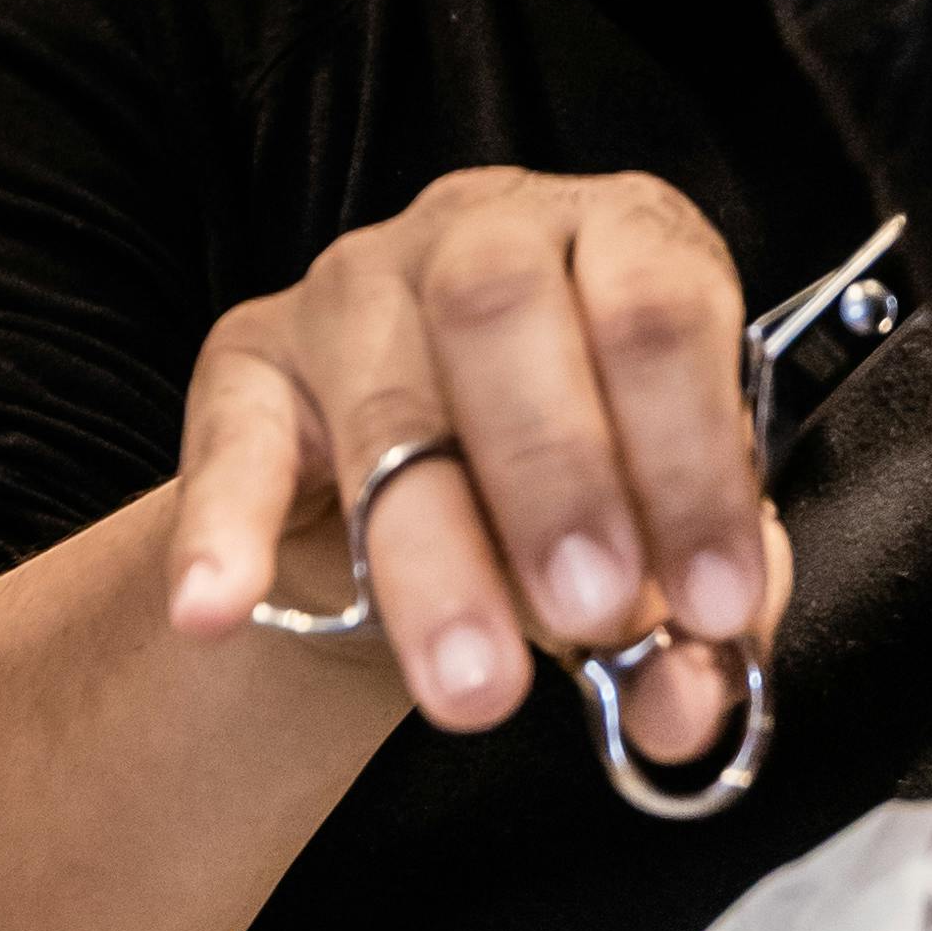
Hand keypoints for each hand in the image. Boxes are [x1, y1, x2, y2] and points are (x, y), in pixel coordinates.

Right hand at [164, 169, 781, 745]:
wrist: (436, 469)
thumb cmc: (585, 475)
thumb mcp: (665, 521)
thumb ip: (700, 603)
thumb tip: (695, 699)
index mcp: (624, 238)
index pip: (660, 311)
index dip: (693, 461)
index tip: (712, 601)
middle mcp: (489, 231)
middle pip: (507, 316)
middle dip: (562, 477)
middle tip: (593, 616)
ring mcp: (358, 284)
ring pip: (386, 404)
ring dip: (435, 558)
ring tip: (475, 685)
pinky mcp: (248, 359)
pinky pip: (232, 443)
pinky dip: (226, 532)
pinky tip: (219, 610)